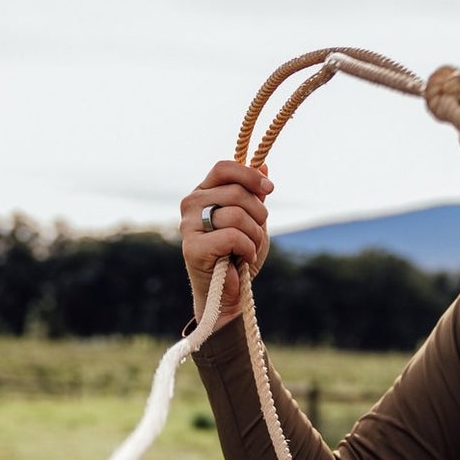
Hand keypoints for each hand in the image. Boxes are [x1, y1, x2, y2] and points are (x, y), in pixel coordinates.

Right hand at [180, 162, 273, 327]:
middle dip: (258, 214)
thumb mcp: (253, 220)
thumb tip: (264, 165)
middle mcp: (191, 204)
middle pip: (236, 192)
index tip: (269, 189)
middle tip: (257, 234)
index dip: (250, 175)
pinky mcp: (193, 247)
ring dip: (254, 235)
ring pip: (237, 214)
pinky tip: (243, 259)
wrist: (228, 294)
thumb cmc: (239, 256)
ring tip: (249, 249)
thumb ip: (254, 194)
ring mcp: (189, 225)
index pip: (224, 168)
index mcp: (204, 193)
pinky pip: (233, 236)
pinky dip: (247, 249)